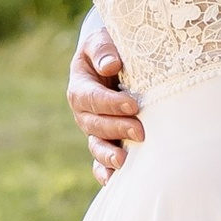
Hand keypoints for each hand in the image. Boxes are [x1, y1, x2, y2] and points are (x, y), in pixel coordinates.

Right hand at [69, 15, 141, 184]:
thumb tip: (110, 66)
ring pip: (96, 145)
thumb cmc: (112, 48)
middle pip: (93, 124)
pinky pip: (99, 161)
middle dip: (115, 129)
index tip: (133, 105)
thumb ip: (104, 49)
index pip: (90, 97)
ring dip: (108, 155)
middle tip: (140, 131)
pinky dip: (104, 172)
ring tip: (123, 162)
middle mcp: (84, 111)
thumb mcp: (103, 40)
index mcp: (81, 85)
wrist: (117, 60)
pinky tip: (114, 180)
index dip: (109, 103)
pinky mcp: (106, 141)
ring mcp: (94, 129)